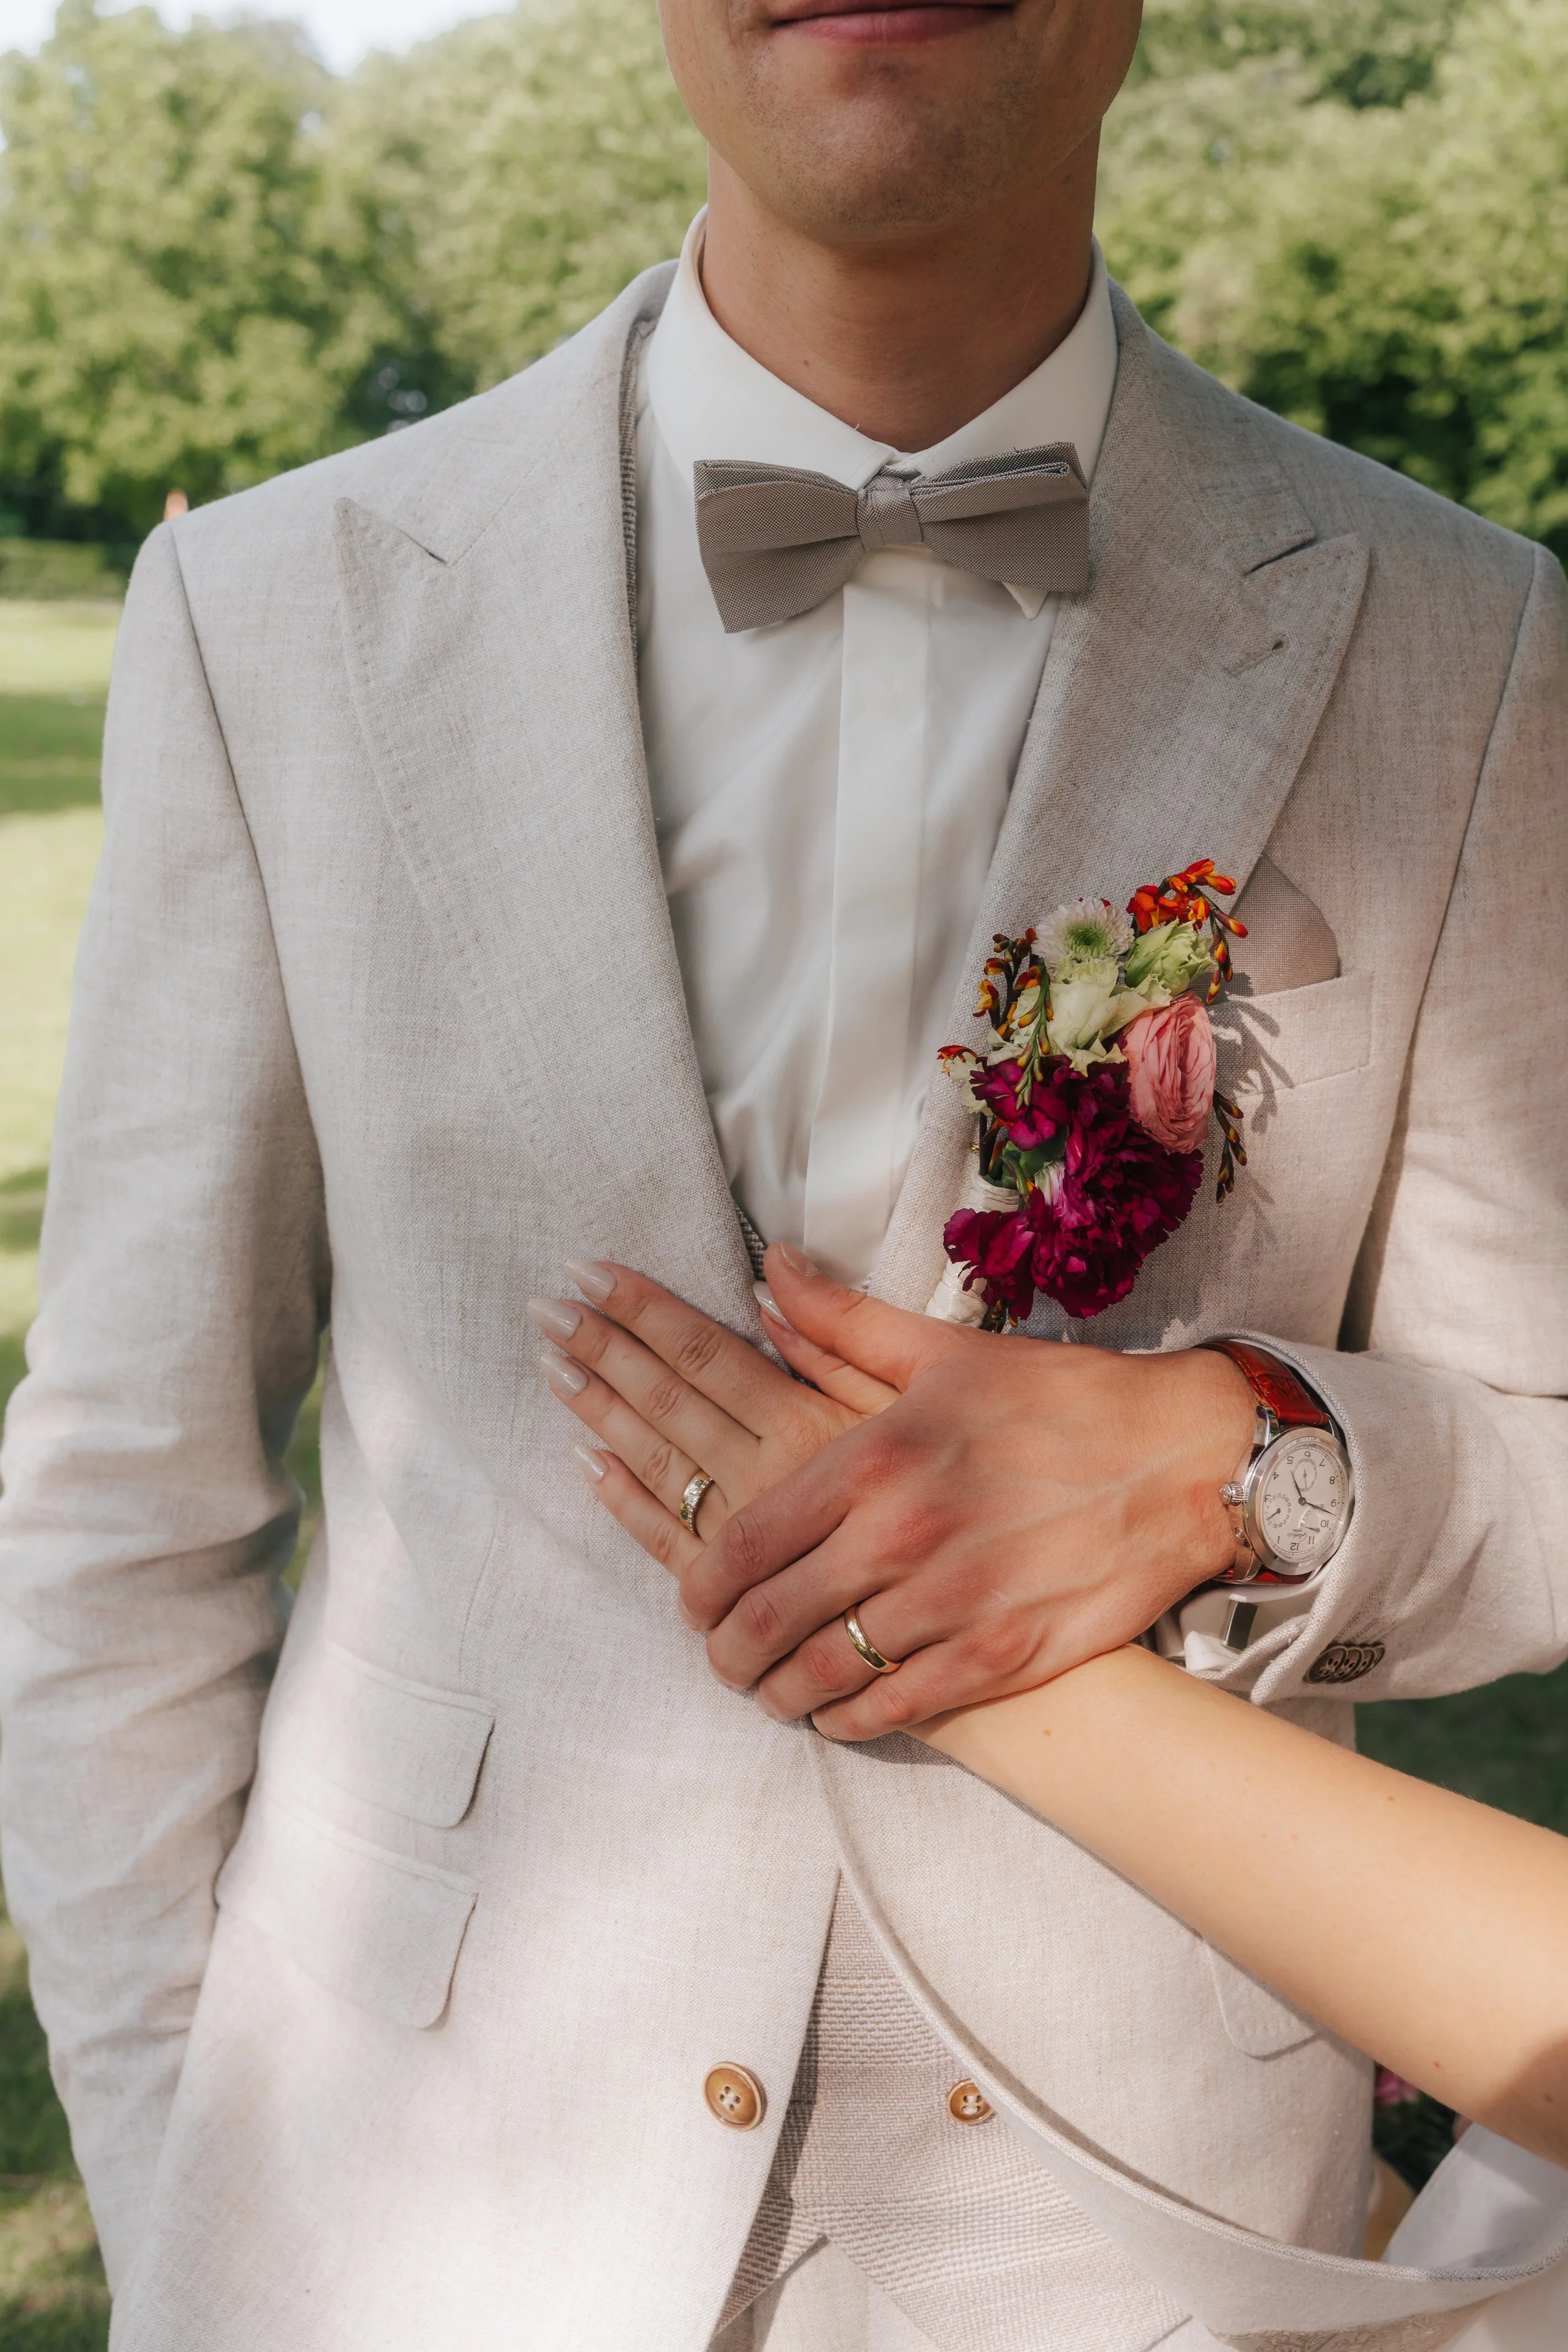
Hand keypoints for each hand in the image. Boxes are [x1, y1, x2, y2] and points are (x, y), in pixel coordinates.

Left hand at [535, 1246, 1254, 1739]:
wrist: (1187, 1460)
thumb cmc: (1063, 1399)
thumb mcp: (946, 1352)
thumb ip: (839, 1325)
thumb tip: (764, 1277)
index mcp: (877, 1457)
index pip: (747, 1536)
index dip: (701, 1582)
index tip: (690, 1598)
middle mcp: (904, 1535)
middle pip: (768, 1618)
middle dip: (724, 1649)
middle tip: (718, 1656)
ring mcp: (953, 1604)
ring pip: (823, 1673)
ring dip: (776, 1692)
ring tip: (764, 1691)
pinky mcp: (1004, 1655)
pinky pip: (895, 1708)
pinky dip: (848, 1720)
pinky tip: (833, 1715)